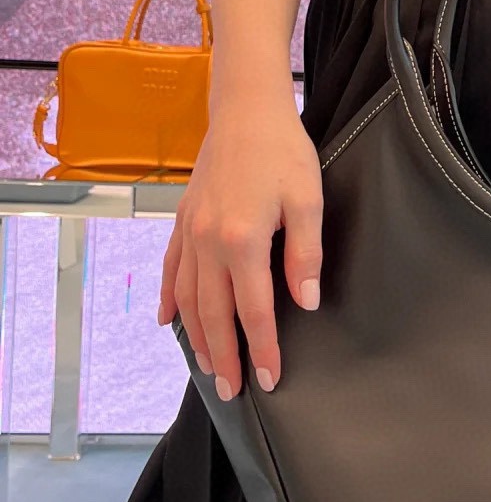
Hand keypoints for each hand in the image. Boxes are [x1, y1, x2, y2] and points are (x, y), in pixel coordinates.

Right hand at [157, 100, 323, 400]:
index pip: (253, 311)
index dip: (264, 349)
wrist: (246, 110)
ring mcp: (190, 233)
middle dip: (225, 357)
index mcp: (242, 241)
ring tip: (209, 368)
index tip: (271, 380)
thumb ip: (305, 255)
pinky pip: (172, 270)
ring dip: (199, 338)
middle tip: (233, 391)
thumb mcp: (308, 200)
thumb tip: (305, 303)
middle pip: (215, 315)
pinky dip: (171, 300)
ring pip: (189, 299)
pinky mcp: (183, 220)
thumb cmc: (284, 151)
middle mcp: (208, 243)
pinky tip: (171, 323)